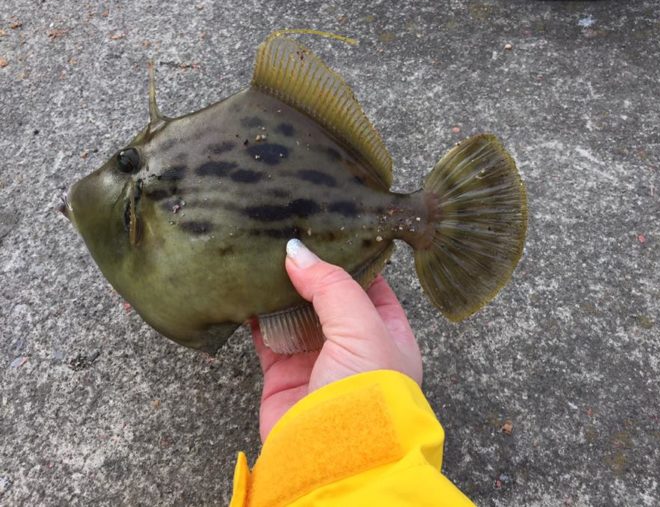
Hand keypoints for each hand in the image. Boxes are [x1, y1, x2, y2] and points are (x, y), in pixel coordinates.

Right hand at [252, 238, 422, 441]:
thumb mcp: (363, 327)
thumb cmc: (367, 391)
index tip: (326, 228)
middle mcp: (353, 345)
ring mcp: (317, 359)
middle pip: (328, 297)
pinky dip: (255, 315)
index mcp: (387, 333)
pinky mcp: (283, 374)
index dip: (350, 258)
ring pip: (294, 313)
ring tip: (262, 253)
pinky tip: (245, 288)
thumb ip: (332, 285)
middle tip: (287, 234)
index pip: (370, 285)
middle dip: (310, 271)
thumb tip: (296, 251)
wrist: (335, 457)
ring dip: (280, 289)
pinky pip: (266, 336)